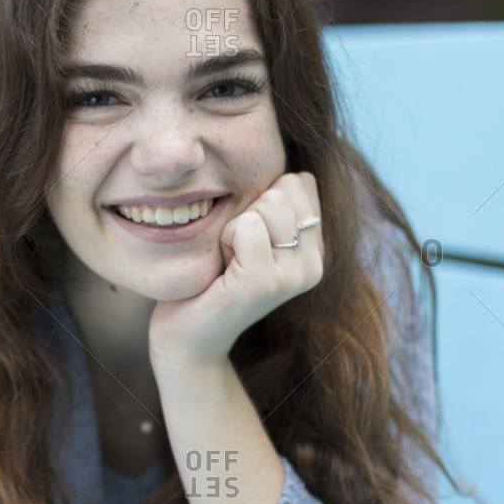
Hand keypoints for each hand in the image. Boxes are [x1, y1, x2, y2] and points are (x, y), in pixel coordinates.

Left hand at [148, 171, 323, 370]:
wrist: (187, 337)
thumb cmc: (210, 279)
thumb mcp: (248, 234)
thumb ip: (272, 203)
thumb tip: (291, 165)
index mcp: (315, 249)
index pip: (300, 182)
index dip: (260, 199)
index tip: (244, 240)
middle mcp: (314, 264)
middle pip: (286, 187)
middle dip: (247, 210)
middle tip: (233, 252)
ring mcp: (293, 276)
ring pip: (269, 203)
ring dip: (235, 225)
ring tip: (228, 261)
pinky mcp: (265, 284)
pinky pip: (247, 226)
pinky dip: (225, 239)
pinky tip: (222, 269)